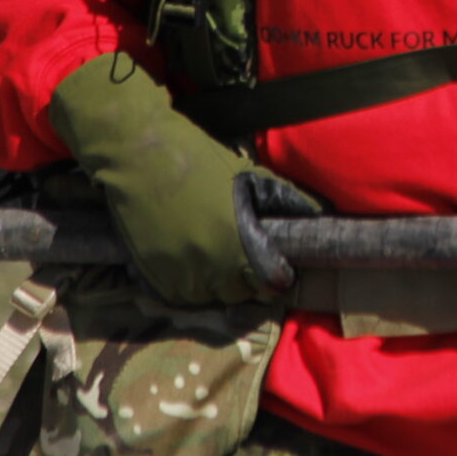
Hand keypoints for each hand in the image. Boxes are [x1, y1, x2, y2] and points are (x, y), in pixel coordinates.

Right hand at [49, 53, 319, 305]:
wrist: (138, 157)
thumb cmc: (198, 160)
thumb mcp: (248, 175)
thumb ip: (284, 198)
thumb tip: (317, 212)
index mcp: (238, 245)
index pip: (270, 284)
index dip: (277, 275)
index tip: (277, 265)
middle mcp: (210, 269)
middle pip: (240, 294)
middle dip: (248, 279)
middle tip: (245, 257)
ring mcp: (178, 277)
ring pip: (209, 298)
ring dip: (217, 284)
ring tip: (216, 258)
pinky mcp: (151, 279)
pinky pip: (179, 298)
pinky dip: (188, 286)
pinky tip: (190, 261)